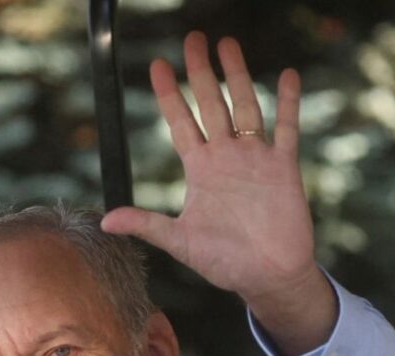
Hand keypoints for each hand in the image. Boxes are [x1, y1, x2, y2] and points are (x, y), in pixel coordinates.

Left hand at [102, 32, 335, 355]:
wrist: (267, 277)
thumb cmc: (224, 262)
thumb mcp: (180, 242)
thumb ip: (147, 225)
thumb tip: (105, 221)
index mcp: (200, 170)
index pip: (180, 122)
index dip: (169, 95)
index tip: (157, 66)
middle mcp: (226, 157)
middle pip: (211, 104)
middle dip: (201, 72)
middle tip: (193, 39)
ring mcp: (255, 159)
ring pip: (246, 106)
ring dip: (238, 76)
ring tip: (228, 45)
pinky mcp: (283, 168)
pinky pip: (287, 129)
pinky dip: (288, 104)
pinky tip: (288, 76)